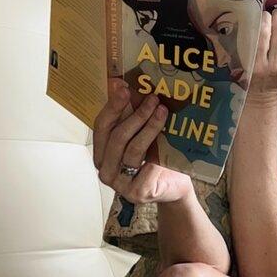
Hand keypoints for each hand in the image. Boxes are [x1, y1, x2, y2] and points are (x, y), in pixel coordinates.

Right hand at [93, 78, 191, 204]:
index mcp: (102, 153)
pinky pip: (147, 168)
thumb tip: (121, 83)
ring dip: (149, 128)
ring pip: (132, 150)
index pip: (102, 126)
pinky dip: (158, 153)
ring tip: (162, 111)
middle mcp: (106, 170)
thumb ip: (130, 116)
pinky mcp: (136, 193)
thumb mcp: (142, 135)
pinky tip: (169, 140)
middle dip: (136, 115)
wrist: (175, 187)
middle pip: (117, 137)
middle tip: (152, 99)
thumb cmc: (157, 159)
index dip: (112, 106)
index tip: (124, 87)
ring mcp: (120, 184)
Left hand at [248, 8, 276, 98]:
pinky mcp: (236, 59)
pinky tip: (250, 24)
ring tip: (261, 18)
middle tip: (270, 14)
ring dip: (255, 20)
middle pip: (262, 30)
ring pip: (250, 32)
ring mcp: (247, 62)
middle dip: (267, 16)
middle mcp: (262, 64)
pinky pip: (239, 37)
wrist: (259, 91)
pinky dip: (245, 27)